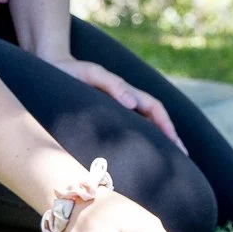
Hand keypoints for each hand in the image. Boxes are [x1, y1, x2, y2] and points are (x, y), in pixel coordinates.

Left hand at [50, 57, 186, 154]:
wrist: (49, 67)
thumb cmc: (70, 73)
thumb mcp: (92, 74)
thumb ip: (112, 86)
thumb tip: (132, 103)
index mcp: (126, 92)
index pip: (155, 108)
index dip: (167, 126)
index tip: (176, 144)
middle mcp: (124, 102)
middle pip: (155, 121)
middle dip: (170, 139)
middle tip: (182, 160)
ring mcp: (115, 110)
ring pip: (143, 128)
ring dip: (157, 143)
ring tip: (167, 164)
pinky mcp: (103, 118)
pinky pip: (127, 132)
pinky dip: (138, 145)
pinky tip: (137, 160)